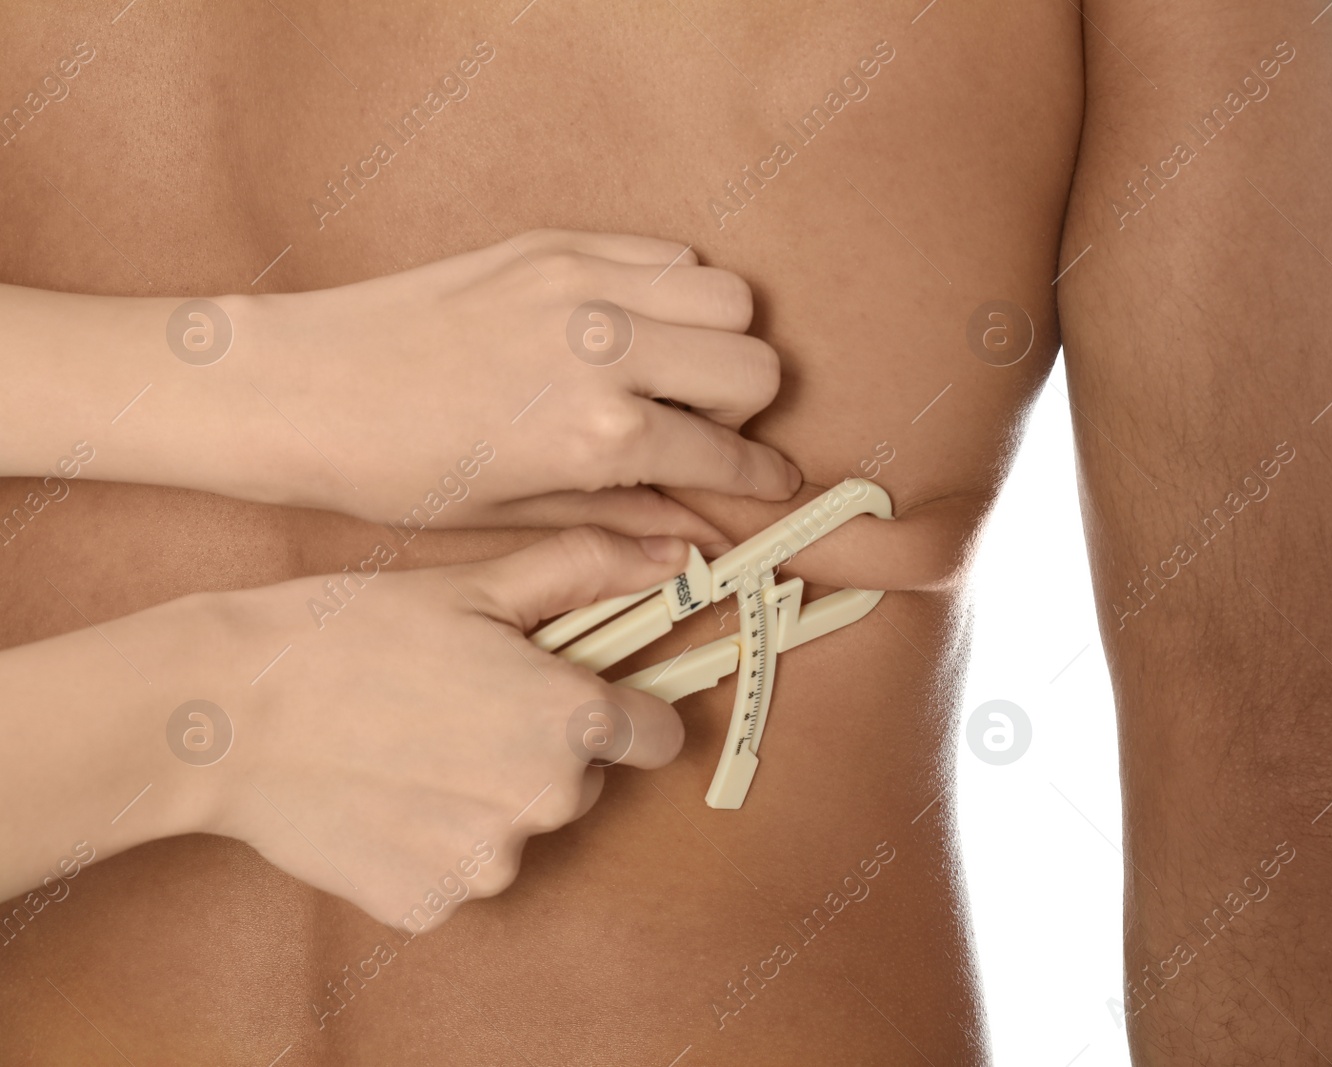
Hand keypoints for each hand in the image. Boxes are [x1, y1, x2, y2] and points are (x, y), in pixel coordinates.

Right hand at [196, 526, 690, 928]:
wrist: (226, 713)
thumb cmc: (351, 634)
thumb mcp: (476, 587)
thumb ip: (587, 571)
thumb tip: (674, 554)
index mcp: (574, 720)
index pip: (656, 737)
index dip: (621, 711)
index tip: (575, 696)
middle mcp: (547, 802)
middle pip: (581, 782)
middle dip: (540, 749)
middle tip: (460, 708)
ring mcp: (488, 865)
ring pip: (517, 830)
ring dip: (484, 799)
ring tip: (409, 749)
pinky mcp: (430, 906)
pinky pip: (455, 874)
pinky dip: (429, 843)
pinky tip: (380, 796)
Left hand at [242, 230, 796, 530]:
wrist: (303, 388)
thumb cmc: (398, 470)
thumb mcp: (518, 514)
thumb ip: (625, 516)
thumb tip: (697, 538)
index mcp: (598, 434)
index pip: (727, 452)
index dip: (760, 479)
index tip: (772, 484)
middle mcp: (607, 349)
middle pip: (755, 362)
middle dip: (743, 408)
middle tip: (698, 430)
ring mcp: (583, 284)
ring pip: (727, 295)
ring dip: (718, 340)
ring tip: (669, 373)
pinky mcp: (555, 244)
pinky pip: (665, 252)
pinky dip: (671, 290)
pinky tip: (630, 327)